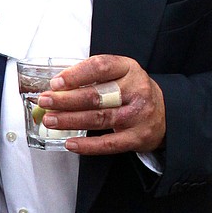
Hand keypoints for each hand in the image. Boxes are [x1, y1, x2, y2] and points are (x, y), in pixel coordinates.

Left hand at [38, 54, 165, 154]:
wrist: (165, 113)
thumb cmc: (133, 91)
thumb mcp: (121, 73)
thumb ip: (94, 76)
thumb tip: (57, 86)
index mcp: (129, 69)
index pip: (101, 67)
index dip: (76, 75)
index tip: (56, 82)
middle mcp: (136, 90)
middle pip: (96, 95)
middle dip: (66, 100)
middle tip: (46, 101)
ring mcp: (138, 115)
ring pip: (98, 118)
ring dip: (70, 120)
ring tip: (50, 120)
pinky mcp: (137, 137)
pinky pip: (108, 144)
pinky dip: (87, 145)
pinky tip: (70, 143)